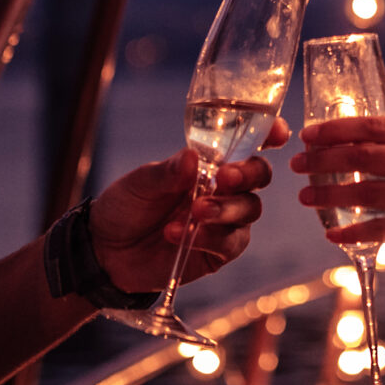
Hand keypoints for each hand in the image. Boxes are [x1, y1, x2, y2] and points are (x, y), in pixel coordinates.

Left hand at [88, 121, 285, 290]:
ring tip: (194, 212)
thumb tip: (193, 157)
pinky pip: (232, 242)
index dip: (269, 135)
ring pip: (250, 209)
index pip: (249, 143)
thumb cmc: (126, 206)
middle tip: (224, 178)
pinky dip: (212, 237)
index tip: (277, 133)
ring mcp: (225, 220)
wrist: (106, 250)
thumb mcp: (140, 182)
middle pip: (259, 176)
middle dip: (247, 174)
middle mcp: (223, 189)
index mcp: (209, 162)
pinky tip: (183, 235)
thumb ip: (168, 171)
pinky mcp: (219, 251)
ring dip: (226, 209)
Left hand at [290, 115, 384, 309]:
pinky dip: (353, 233)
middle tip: (297, 165)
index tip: (308, 133)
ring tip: (305, 196)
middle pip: (367, 155)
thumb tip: (355, 143)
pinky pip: (383, 229)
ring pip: (368, 192)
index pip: (378, 125)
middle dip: (325, 159)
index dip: (338, 128)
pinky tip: (333, 235)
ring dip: (330, 194)